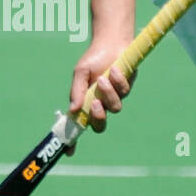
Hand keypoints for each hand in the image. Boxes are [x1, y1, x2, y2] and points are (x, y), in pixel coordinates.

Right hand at [65, 39, 135, 153]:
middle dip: (98, 118)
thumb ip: (77, 92)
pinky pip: (124, 92)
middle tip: (95, 104)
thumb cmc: (93, 59)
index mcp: (84, 104)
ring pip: (115, 108)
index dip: (74, 141)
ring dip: (108, 94)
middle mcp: (99, 105)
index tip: (69, 152)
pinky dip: (118, 80)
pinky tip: (114, 69)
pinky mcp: (126, 89)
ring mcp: (114, 98)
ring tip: (103, 78)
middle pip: (100, 126)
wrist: (111, 43)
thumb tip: (73, 110)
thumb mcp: (80, 74)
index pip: (79, 126)